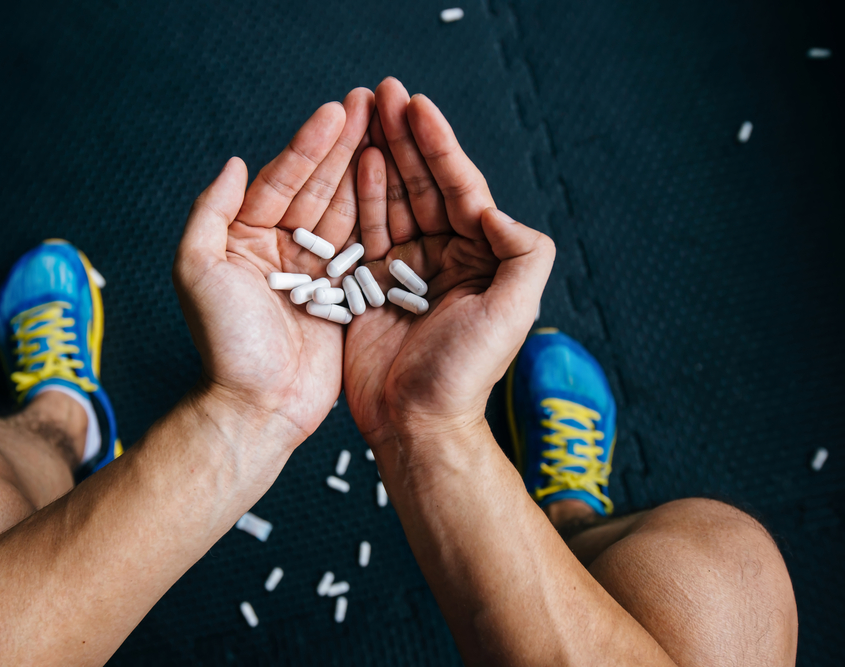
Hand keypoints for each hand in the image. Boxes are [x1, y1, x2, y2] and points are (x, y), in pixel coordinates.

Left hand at [174, 88, 373, 446]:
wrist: (259, 405)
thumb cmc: (225, 342)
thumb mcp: (197, 269)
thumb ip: (210, 212)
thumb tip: (233, 162)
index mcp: (245, 238)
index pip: (282, 180)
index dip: (309, 145)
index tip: (337, 111)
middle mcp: (280, 249)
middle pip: (318, 188)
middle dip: (345, 146)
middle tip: (374, 105)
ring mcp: (313, 272)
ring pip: (345, 211)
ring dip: (366, 171)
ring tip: (392, 132)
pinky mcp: (341, 295)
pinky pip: (363, 248)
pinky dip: (380, 218)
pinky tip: (399, 187)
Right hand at [344, 78, 555, 449]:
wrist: (415, 421)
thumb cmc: (465, 373)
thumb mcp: (513, 310)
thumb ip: (523, 254)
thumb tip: (497, 208)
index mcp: (479, 257)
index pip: (460, 189)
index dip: (440, 146)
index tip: (419, 106)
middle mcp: (443, 257)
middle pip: (423, 185)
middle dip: (405, 137)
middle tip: (384, 92)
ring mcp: (405, 269)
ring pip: (391, 200)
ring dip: (379, 155)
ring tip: (363, 113)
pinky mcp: (369, 284)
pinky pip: (363, 231)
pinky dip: (358, 196)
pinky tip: (353, 163)